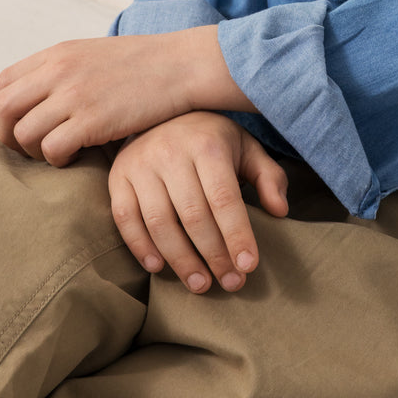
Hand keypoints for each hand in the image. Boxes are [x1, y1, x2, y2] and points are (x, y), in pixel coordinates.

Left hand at [0, 28, 253, 165]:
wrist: (181, 66)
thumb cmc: (143, 65)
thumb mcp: (93, 54)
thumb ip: (62, 71)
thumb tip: (37, 99)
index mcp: (57, 53)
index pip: (4, 83)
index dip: (7, 112)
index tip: (24, 127)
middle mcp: (58, 71)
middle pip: (4, 109)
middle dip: (10, 136)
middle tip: (33, 150)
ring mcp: (73, 95)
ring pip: (24, 134)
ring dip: (36, 152)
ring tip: (60, 153)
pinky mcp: (91, 120)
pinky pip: (52, 149)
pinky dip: (58, 160)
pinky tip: (78, 156)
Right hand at [109, 112, 288, 293]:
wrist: (163, 112)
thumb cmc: (212, 140)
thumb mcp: (246, 148)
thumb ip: (268, 177)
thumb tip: (279, 210)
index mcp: (207, 143)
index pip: (224, 198)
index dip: (237, 235)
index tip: (248, 267)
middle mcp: (170, 150)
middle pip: (193, 215)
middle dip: (214, 256)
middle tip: (231, 284)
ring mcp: (140, 163)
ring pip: (159, 222)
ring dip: (180, 260)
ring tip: (201, 284)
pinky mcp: (118, 175)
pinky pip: (125, 218)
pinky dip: (140, 246)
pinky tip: (159, 267)